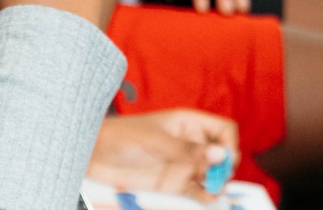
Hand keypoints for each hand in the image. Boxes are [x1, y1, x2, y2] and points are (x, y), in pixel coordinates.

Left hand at [89, 109, 239, 201]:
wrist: (93, 157)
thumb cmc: (120, 137)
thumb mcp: (155, 141)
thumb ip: (186, 150)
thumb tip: (220, 154)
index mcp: (189, 124)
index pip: (223, 130)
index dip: (229, 144)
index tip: (225, 159)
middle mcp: (190, 145)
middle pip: (222, 156)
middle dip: (225, 168)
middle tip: (219, 179)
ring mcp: (183, 166)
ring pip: (212, 176)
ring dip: (218, 184)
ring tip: (214, 191)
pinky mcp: (173, 185)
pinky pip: (197, 192)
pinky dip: (205, 197)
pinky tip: (206, 199)